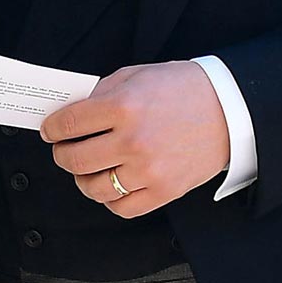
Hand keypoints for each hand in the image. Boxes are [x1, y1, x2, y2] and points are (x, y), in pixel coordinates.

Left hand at [40, 60, 229, 216]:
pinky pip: (121, 207)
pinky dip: (109, 199)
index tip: (50, 131)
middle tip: (64, 150)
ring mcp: (148, 170)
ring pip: (94, 188)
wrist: (231, 109)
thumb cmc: (183, 89)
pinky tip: (111, 185)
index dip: (52, 129)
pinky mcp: (164, 191)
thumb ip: (102, 94)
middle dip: (62, 155)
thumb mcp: (138, 76)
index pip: (69, 124)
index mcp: (124, 106)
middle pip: (75, 159)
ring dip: (83, 179)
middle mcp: (133, 141)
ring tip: (88, 169)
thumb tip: (71, 115)